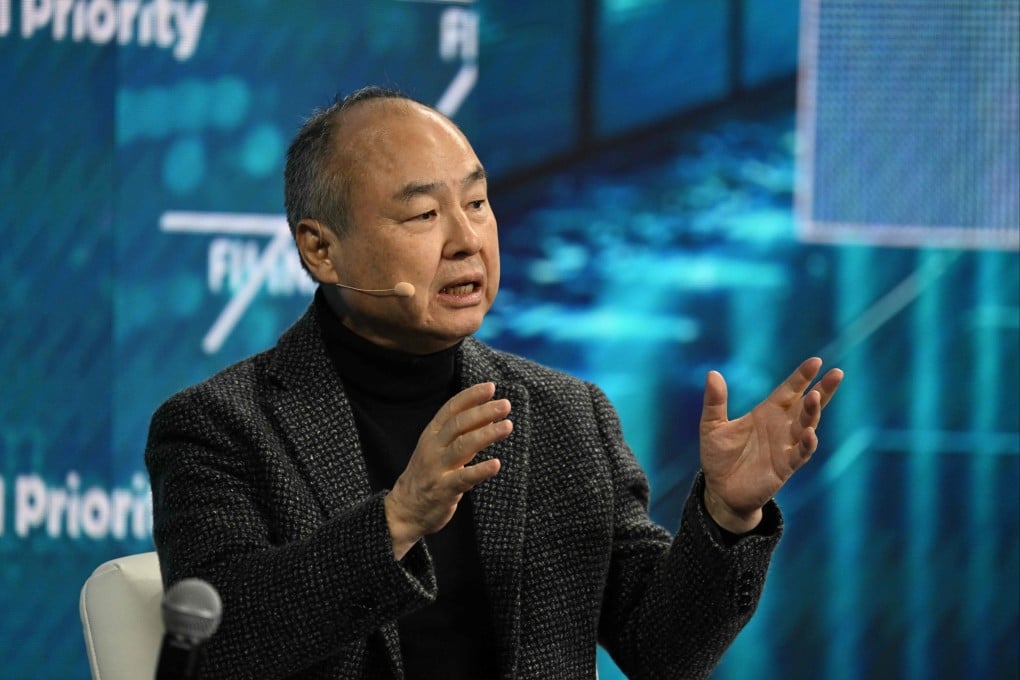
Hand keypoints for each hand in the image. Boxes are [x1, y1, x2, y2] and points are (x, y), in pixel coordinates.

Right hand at [384, 382, 511, 558]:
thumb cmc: (428, 474)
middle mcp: (432, 447)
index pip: (451, 409)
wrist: (404, 509)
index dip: (470, 396)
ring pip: (462, 446)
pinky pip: (463, 478)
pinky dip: (480, 470)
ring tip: (507, 426)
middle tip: (505, 405)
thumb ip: (462, 433)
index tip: (491, 387)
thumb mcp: (440, 449)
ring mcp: (436, 468)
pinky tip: (496, 464)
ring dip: (486, 434)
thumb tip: (488, 412)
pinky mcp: (443, 489)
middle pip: (459, 424)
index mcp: (432, 434)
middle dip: (483, 412)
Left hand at [699, 357, 842, 533]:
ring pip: (806, 426)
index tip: (816, 361)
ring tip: (816, 396)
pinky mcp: (785, 467)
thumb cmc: (718, 457)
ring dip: (813, 412)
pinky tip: (809, 432)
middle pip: (807, 405)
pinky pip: (800, 453)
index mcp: (766, 413)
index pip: (789, 390)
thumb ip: (715, 401)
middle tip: (837, 373)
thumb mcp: (712, 425)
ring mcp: (786, 446)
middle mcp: (781, 427)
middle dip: (823, 390)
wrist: (720, 491)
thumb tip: (712, 373)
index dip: (802, 377)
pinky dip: (807, 443)